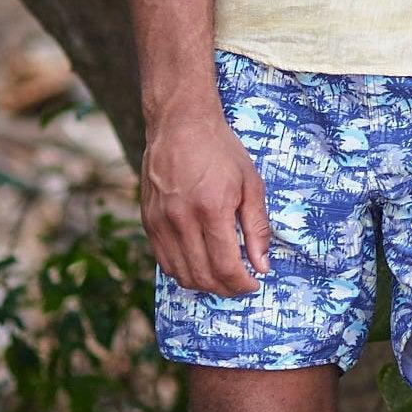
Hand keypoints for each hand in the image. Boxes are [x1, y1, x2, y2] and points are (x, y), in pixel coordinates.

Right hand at [141, 111, 272, 293]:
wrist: (180, 124)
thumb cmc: (220, 150)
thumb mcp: (251, 182)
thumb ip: (257, 226)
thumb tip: (263, 264)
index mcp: (211, 208)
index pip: (226, 266)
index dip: (243, 283)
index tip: (255, 283)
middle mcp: (181, 219)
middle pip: (202, 276)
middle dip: (226, 288)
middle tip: (241, 284)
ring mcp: (160, 222)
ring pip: (180, 274)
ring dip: (204, 284)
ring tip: (223, 277)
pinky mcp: (148, 221)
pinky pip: (164, 261)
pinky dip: (183, 271)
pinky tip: (200, 264)